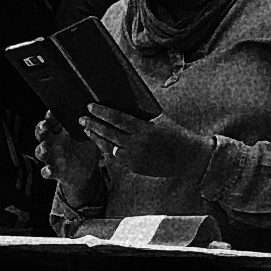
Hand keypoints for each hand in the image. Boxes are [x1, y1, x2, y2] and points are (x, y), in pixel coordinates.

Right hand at [37, 112, 108, 215]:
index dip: (49, 116)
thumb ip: (92, 129)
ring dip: (40, 149)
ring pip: (39, 151)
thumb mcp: (92, 139)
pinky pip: (45, 171)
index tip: (52, 112)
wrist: (88, 174)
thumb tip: (94, 117)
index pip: (51, 121)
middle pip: (41, 133)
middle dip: (41, 129)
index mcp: (61, 132)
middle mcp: (53, 143)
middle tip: (44, 126)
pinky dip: (46, 170)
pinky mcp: (54, 172)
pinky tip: (50, 170)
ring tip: (45, 147)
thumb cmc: (88, 152)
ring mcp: (52, 157)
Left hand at [85, 102, 209, 200]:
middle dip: (93, 125)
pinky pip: (115, 158)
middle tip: (82, 118)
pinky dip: (106, 149)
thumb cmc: (175, 134)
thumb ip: (142, 114)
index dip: (101, 112)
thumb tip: (124, 102)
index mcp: (145, 129)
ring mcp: (135, 159)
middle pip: (109, 133)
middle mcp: (138, 145)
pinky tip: (100, 143)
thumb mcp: (160, 119)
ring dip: (96, 138)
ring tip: (88, 130)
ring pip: (108, 148)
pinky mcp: (135, 168)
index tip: (90, 106)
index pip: (117, 118)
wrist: (189, 158)